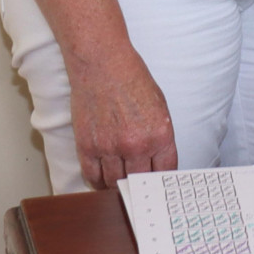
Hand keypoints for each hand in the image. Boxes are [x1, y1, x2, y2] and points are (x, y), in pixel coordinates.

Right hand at [68, 48, 176, 188]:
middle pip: (140, 181)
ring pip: (115, 182)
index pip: (165, 171)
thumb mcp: (160, 107)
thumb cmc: (132, 81)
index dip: (161, 180)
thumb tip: (159, 160)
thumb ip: (160, 136)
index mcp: (160, 134)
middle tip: (139, 188)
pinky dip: (97, 181)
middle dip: (140, 185)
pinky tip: (101, 179)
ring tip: (119, 184)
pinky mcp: (87, 147)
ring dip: (117, 185)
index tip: (158, 185)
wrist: (103, 65)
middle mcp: (137, 145)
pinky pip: (92, 176)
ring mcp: (110, 148)